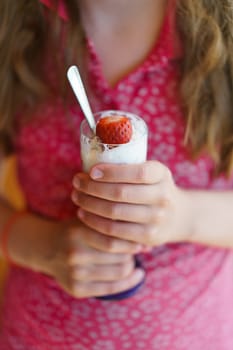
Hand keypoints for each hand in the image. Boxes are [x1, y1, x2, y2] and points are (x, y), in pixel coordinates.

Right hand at [9, 213, 143, 297]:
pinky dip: (130, 282)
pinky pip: (112, 289)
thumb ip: (117, 226)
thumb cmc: (78, 230)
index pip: (114, 241)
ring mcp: (74, 274)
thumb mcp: (92, 220)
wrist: (48, 247)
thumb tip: (149, 245)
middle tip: (135, 248)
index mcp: (78, 232)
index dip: (132, 241)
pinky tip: (137, 274)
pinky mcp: (76, 289)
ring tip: (130, 258)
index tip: (141, 238)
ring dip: (130, 265)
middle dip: (132, 253)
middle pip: (120, 257)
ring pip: (119, 272)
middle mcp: (74, 254)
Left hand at [72, 161, 190, 247]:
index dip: (112, 172)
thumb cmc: (154, 188)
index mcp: (161, 175)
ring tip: (76, 197)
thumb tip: (91, 162)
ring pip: (114, 214)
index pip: (137, 172)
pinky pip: (115, 233)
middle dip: (92, 188)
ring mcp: (157, 219)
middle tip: (76, 183)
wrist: (178, 216)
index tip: (91, 171)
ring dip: (89, 205)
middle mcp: (162, 197)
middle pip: (121, 193)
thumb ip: (129, 168)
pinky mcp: (148, 237)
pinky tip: (83, 215)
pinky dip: (94, 223)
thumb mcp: (151, 173)